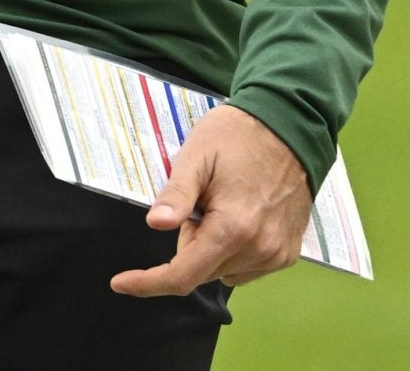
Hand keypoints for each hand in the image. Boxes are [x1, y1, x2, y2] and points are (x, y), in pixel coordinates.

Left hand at [111, 103, 309, 296]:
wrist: (288, 127)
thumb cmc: (238, 137)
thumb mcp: (196, 156)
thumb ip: (176, 194)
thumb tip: (155, 224)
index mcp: (232, 228)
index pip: (183, 276)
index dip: (148, 283)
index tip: (121, 282)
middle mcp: (258, 249)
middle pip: (201, 272)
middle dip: (188, 244)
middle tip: (198, 203)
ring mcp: (276, 254)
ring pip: (223, 271)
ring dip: (212, 249)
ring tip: (223, 205)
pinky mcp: (288, 253)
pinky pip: (247, 268)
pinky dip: (234, 251)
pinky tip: (241, 217)